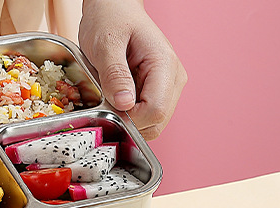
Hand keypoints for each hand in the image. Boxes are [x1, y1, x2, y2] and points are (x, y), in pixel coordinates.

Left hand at [78, 0, 185, 139]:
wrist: (115, 8)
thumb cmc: (111, 19)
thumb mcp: (106, 44)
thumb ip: (115, 74)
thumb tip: (124, 104)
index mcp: (165, 64)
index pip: (156, 110)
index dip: (131, 118)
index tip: (110, 108)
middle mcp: (174, 79)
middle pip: (157, 122)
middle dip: (130, 121)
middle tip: (109, 101)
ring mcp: (169, 88)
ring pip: (153, 124)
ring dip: (130, 120)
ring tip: (114, 95)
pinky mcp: (160, 93)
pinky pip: (147, 118)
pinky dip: (131, 116)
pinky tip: (119, 97)